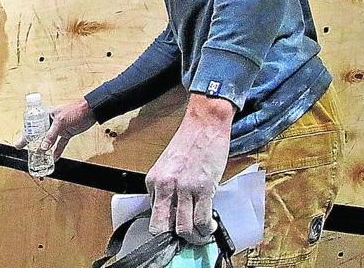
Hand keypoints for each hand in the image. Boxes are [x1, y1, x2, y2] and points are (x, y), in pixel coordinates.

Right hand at [14, 98, 95, 159]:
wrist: (90, 110)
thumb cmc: (74, 109)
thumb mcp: (60, 121)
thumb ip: (51, 134)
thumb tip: (43, 147)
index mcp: (46, 116)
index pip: (32, 127)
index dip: (25, 136)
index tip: (18, 144)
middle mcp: (50, 123)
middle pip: (39, 135)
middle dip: (33, 145)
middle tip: (27, 153)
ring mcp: (58, 129)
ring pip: (49, 142)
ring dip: (45, 150)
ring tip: (39, 159)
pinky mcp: (67, 133)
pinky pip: (60, 144)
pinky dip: (57, 151)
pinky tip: (54, 158)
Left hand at [145, 94, 233, 243]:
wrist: (204, 123)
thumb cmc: (189, 142)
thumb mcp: (167, 167)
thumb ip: (166, 188)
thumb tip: (172, 211)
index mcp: (153, 181)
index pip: (153, 215)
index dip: (165, 227)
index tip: (174, 231)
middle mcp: (164, 186)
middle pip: (161, 227)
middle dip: (173, 240)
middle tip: (185, 240)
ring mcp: (183, 188)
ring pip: (183, 229)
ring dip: (193, 238)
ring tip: (200, 235)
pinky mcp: (203, 188)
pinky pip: (201, 220)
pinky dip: (206, 230)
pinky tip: (210, 226)